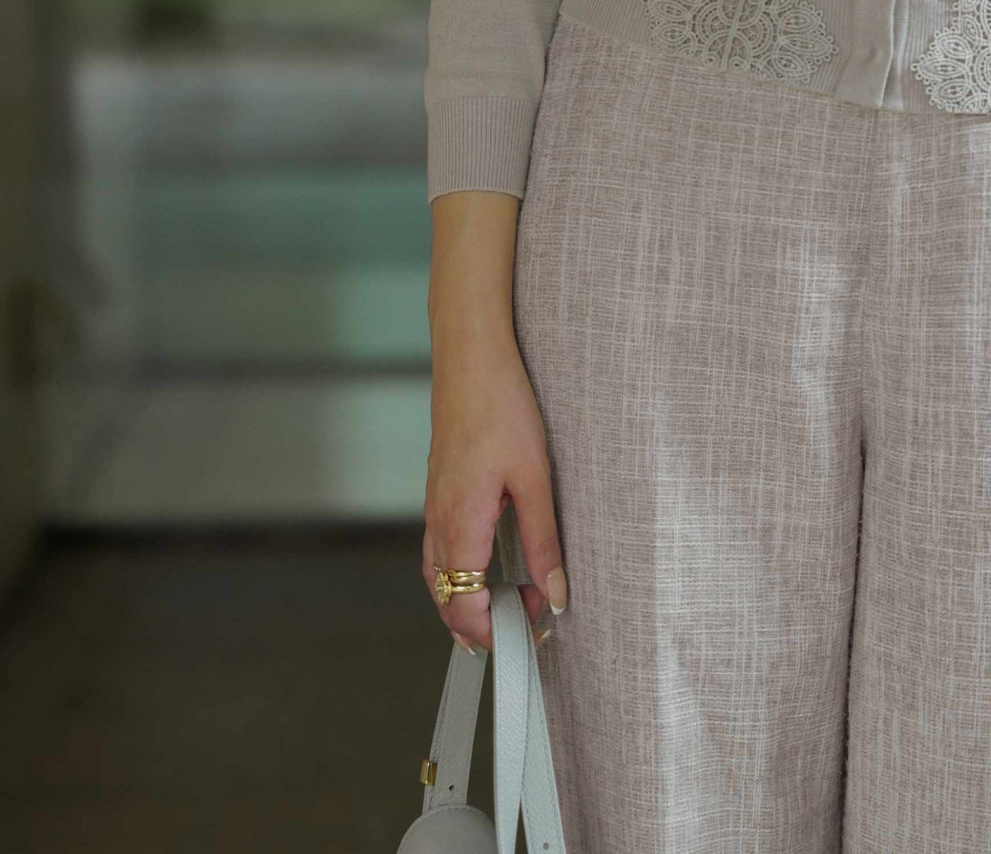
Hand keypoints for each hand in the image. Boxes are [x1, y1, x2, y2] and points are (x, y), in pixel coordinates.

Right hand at [422, 327, 566, 651]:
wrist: (470, 356)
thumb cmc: (500, 405)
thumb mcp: (535, 477)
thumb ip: (544, 542)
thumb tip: (557, 593)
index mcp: (460, 523)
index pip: (463, 604)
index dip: (493, 632)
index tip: (530, 634)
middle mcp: (439, 520)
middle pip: (444, 597)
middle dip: (479, 625)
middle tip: (524, 627)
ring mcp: (434, 504)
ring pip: (437, 575)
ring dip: (465, 601)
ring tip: (505, 611)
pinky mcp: (439, 489)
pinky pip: (438, 549)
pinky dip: (456, 574)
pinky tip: (482, 568)